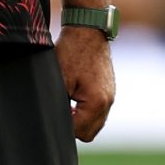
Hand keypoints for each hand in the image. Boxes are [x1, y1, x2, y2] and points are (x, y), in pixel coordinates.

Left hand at [57, 25, 114, 141]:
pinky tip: (75, 98)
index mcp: (97, 102)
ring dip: (81, 120)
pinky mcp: (109, 91)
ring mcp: (111, 96)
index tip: (54, 113)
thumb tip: (54, 122)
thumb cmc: (71, 52)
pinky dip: (87, 111)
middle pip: (89, 134)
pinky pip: (99, 112)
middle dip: (74, 127)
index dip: (63, 127)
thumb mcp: (59, 80)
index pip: (79, 132)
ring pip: (95, 124)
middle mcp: (108, 102)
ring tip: (67, 104)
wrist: (87, 30)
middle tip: (60, 110)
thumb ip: (59, 105)